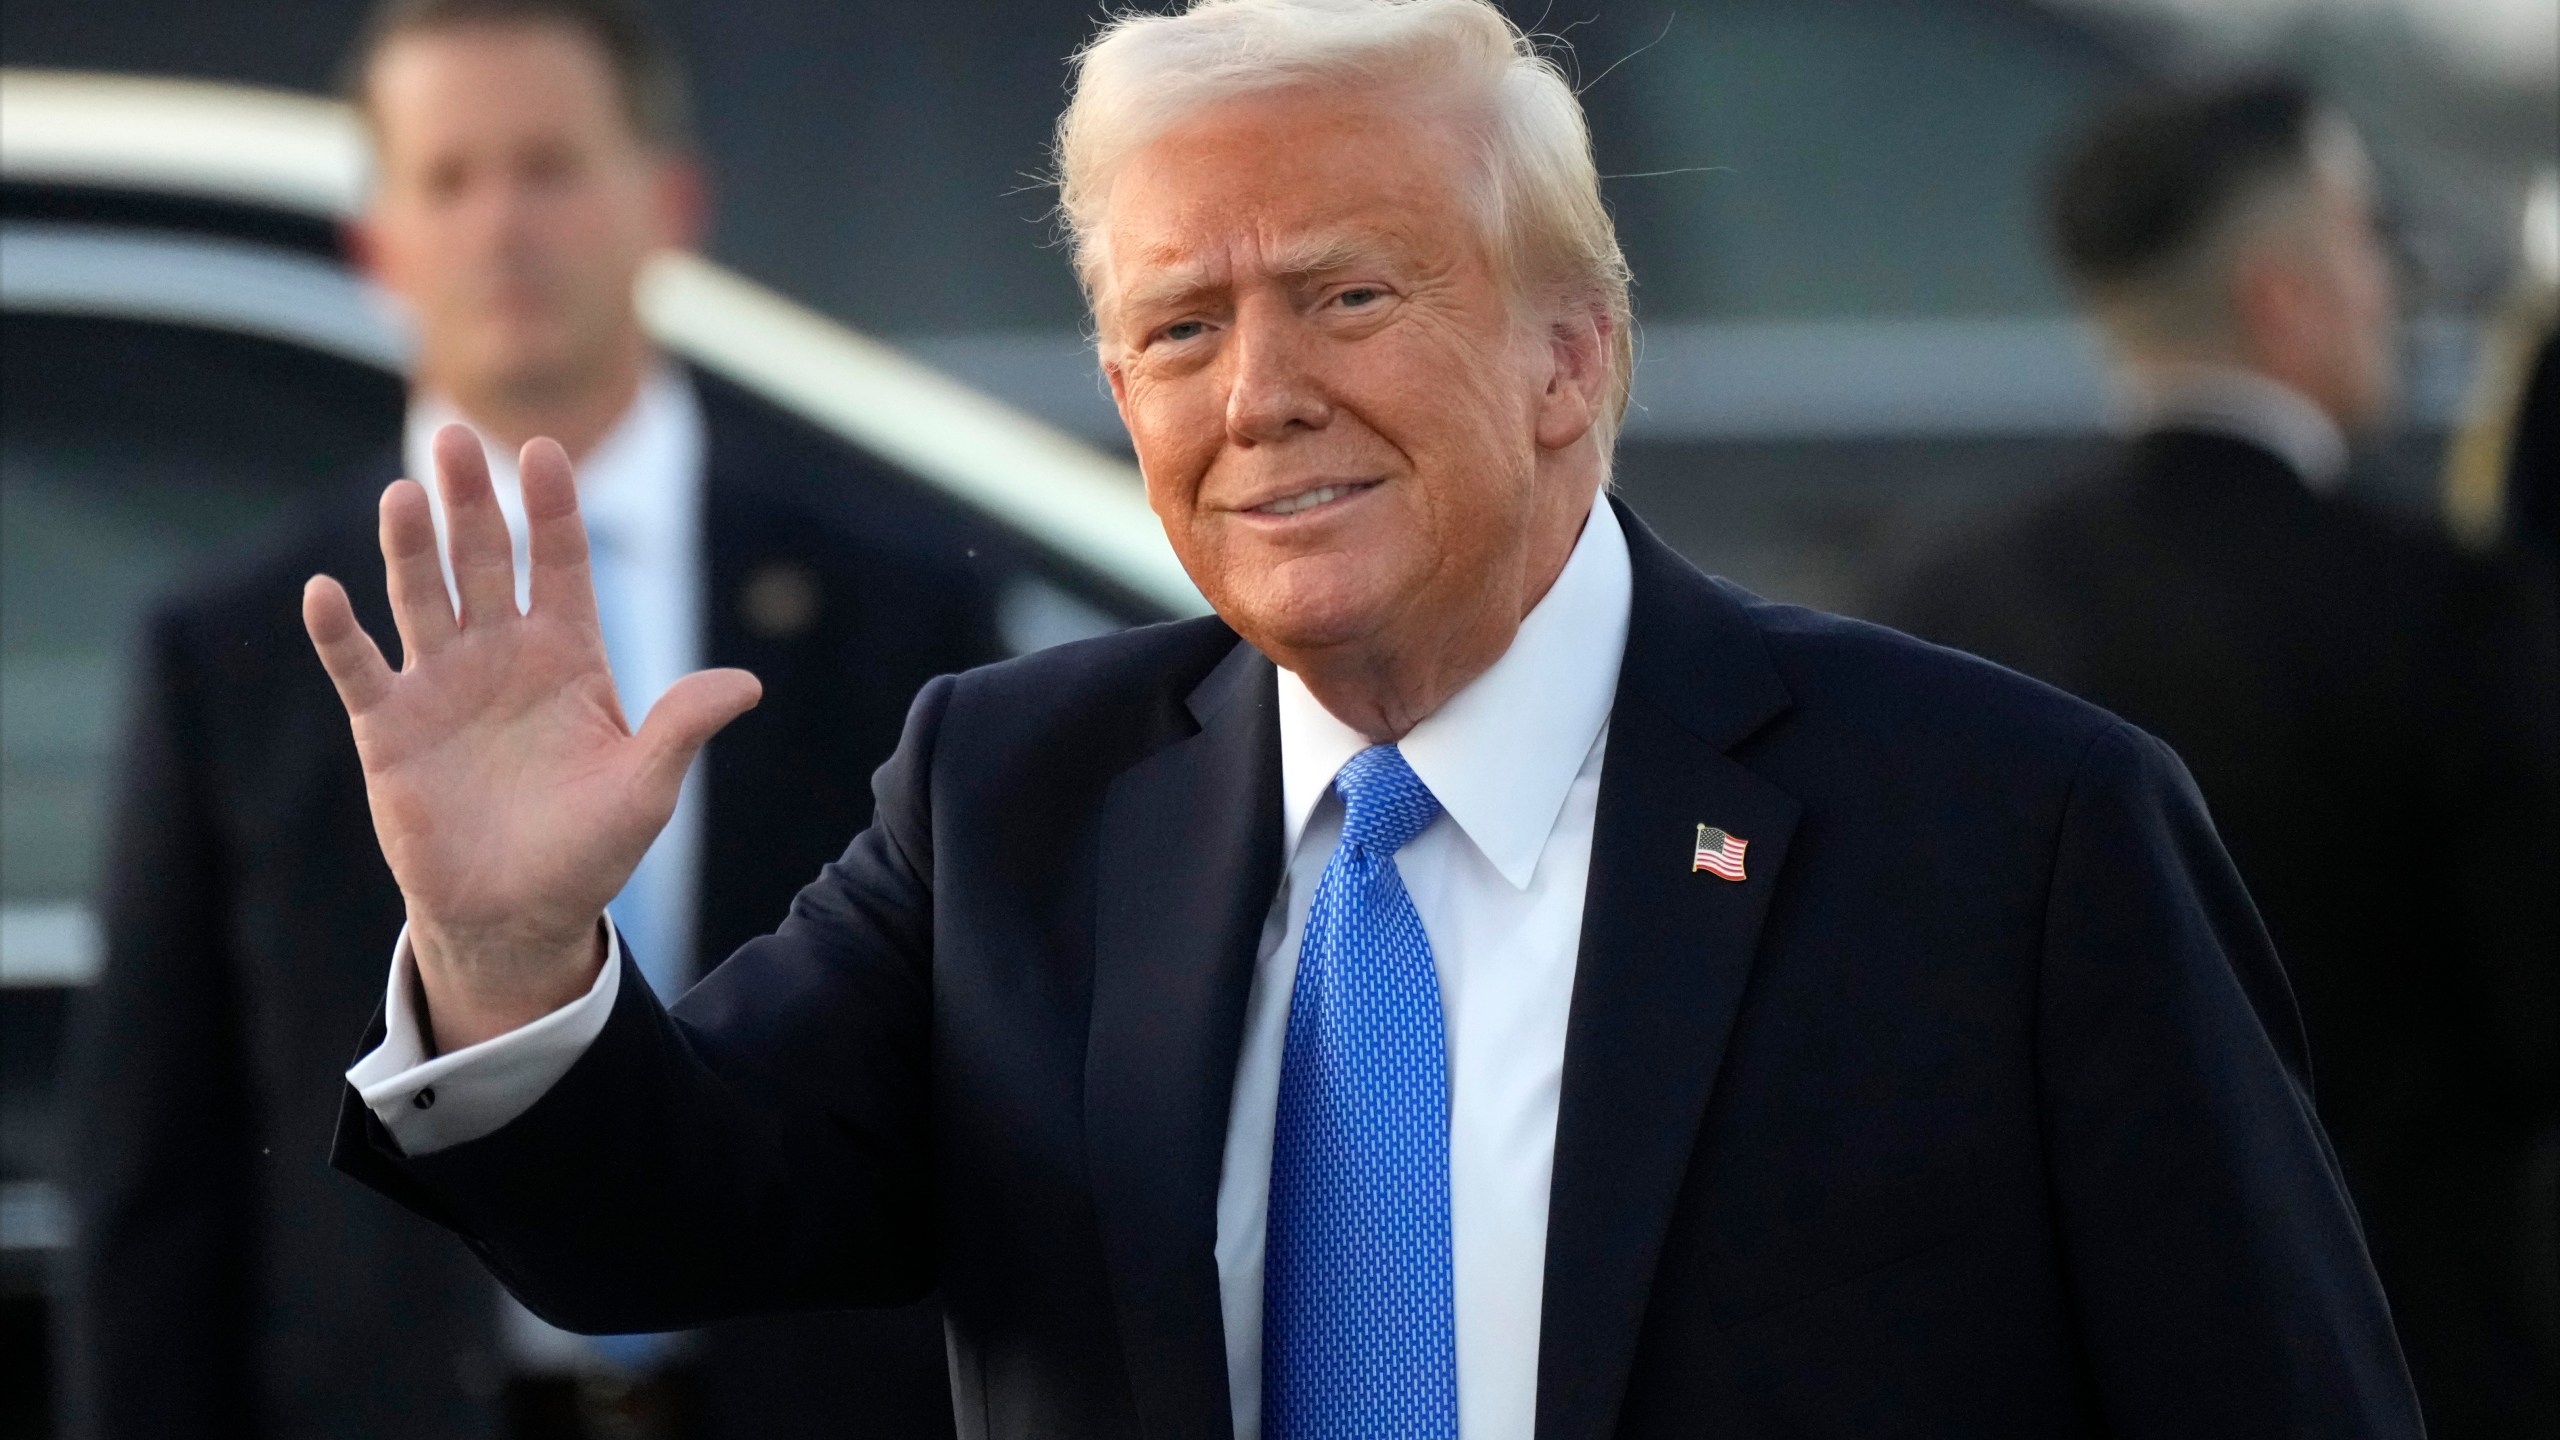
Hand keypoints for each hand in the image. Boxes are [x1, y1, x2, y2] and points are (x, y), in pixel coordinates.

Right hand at [303, 426, 759, 1049]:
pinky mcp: (389, 727)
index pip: (560, 563)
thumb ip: (682, 728)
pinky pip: (360, 669)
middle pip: (483, 559)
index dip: (553, 509)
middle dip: (471, 502)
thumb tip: (746, 685)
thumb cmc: (590, 850)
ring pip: (421, 596)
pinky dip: (340, 633)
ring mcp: (441, 684)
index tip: (545, 451)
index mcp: (568, 655)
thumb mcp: (647, 788)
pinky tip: (325, 591)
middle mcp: (500, 653)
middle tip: (455, 437)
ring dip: (409, 547)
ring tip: (402, 494)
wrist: (519, 915)